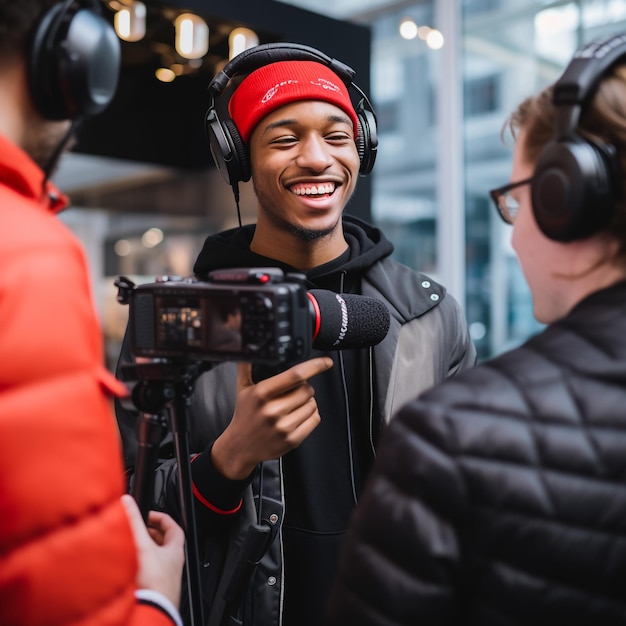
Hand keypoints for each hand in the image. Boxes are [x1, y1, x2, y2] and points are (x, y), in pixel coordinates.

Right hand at [121, 494, 185, 606]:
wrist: (151, 611)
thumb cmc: (155, 582)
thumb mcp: (142, 545)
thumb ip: (134, 522)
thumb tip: (128, 501)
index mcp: (175, 550)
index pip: (174, 527)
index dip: (161, 518)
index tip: (148, 514)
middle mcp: (172, 563)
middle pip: (163, 543)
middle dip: (149, 534)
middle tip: (136, 530)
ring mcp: (164, 577)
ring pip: (155, 558)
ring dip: (143, 550)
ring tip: (130, 547)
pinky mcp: (154, 589)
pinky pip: (147, 573)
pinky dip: (137, 567)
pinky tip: (127, 567)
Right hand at [212, 356, 333, 479]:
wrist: (240, 446)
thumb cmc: (244, 415)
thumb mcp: (242, 388)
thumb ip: (247, 365)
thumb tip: (252, 348)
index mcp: (262, 393)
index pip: (295, 375)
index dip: (314, 366)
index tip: (325, 362)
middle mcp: (273, 410)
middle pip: (307, 390)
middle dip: (303, 388)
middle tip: (291, 393)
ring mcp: (283, 426)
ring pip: (313, 404)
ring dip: (307, 402)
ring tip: (293, 405)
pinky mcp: (292, 440)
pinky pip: (314, 420)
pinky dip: (310, 415)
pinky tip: (297, 416)